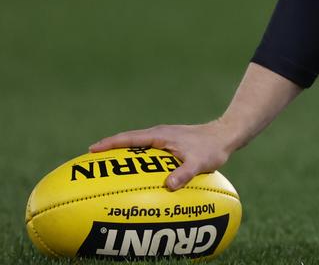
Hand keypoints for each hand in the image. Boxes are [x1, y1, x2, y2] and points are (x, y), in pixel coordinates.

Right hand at [89, 121, 236, 190]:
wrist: (226, 135)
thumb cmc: (212, 148)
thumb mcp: (200, 162)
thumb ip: (184, 173)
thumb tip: (168, 186)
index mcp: (160, 136)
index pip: (129, 138)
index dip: (110, 144)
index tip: (92, 150)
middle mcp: (159, 135)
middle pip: (127, 140)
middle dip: (109, 148)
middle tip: (90, 160)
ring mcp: (163, 138)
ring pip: (136, 144)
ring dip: (121, 152)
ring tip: (105, 167)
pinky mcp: (169, 143)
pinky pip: (145, 149)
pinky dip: (134, 157)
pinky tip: (133, 170)